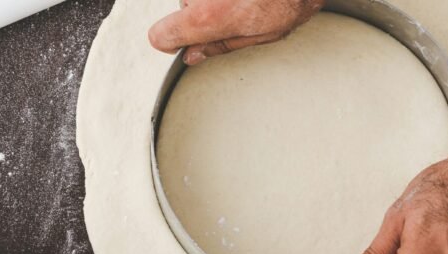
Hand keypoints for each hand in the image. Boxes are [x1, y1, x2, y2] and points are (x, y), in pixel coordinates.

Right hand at [148, 0, 323, 64]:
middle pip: (184, 7)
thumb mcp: (261, 34)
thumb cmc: (287, 0)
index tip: (181, 43)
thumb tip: (194, 55)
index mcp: (206, 17)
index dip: (171, 41)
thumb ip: (219, 46)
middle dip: (203, 10)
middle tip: (235, 9)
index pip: (160, 35)